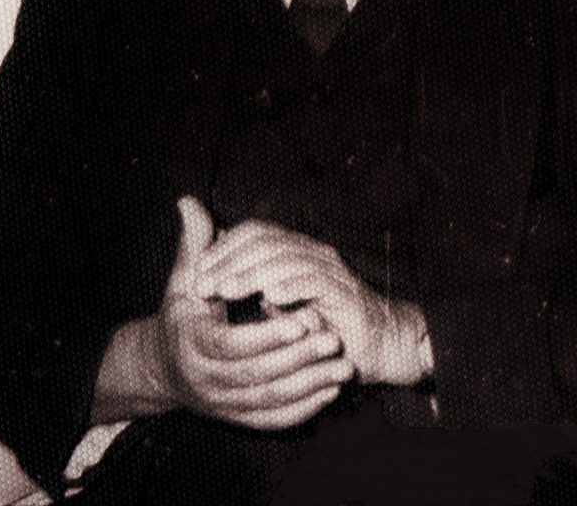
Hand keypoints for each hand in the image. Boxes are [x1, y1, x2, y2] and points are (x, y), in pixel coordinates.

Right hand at [142, 197, 354, 429]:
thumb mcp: (184, 280)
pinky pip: (274, 420)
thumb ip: (194, 244)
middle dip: (299, 359)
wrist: (165, 369)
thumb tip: (188, 201)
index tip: (305, 317)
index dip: (269, 333)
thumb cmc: (181, 316)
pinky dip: (303, 409)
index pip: (233, 344)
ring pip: (271, 401)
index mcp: (193, 345)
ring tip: (343, 366)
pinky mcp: (239, 419)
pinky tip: (330, 390)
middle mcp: (207, 381)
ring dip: (310, 385)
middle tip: (335, 339)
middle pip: (257, 375)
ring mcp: (224, 405)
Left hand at [195, 220, 429, 386]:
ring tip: (224, 291)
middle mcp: (311, 251)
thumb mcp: (280, 303)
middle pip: (264, 240)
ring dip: (250, 274)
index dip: (223, 247)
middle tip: (202, 284)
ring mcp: (329, 269)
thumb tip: (214, 272)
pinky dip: (291, 285)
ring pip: (284, 258)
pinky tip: (269, 296)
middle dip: (228, 260)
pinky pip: (315, 281)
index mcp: (294, 250)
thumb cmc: (326, 325)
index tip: (196, 271)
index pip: (254, 232)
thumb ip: (253, 284)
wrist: (380, 344)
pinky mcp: (345, 291)